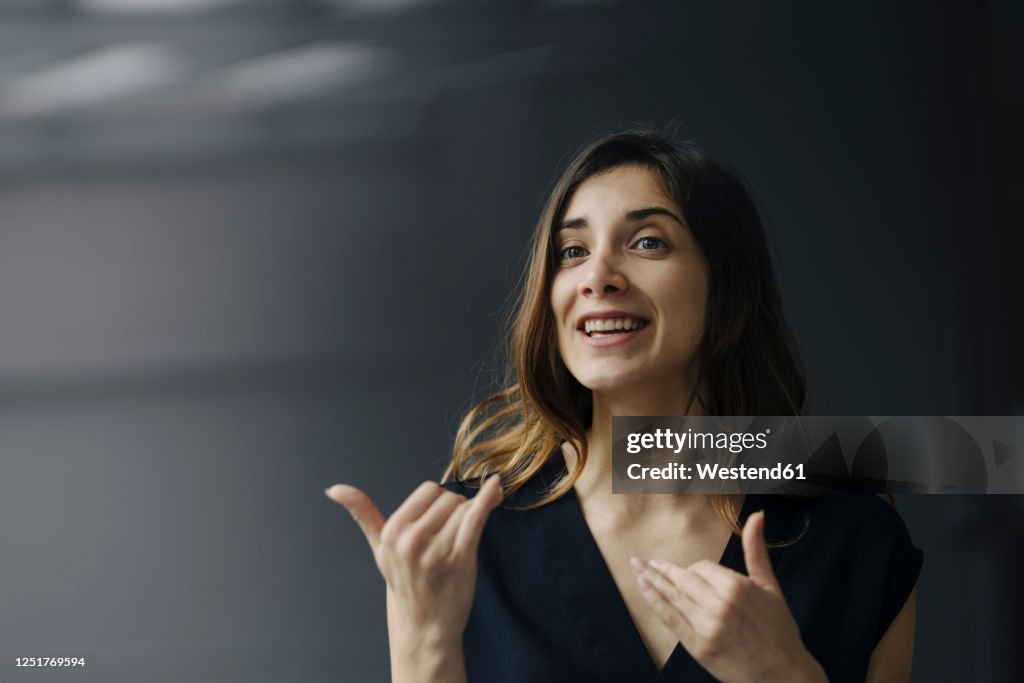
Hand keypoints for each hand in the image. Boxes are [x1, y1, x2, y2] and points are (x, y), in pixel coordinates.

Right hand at [325, 476, 502, 651]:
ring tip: (458, 543)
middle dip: (455, 510)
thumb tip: (333, 489)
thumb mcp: (380, 548)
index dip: (438, 503)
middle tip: (448, 537)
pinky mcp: (459, 559)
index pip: (428, 490)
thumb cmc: (405, 583)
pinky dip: (488, 499)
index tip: (438, 521)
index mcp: (392, 532)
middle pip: (449, 498)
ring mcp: (436, 550)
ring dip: (470, 519)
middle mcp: (411, 540)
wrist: (425, 625)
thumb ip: (362, 513)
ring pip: (465, 508)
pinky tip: (495, 487)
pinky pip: (477, 517)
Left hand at [631, 511, 826, 682]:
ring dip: (650, 580)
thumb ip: (756, 550)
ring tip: (636, 568)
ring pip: (672, 596)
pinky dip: (654, 602)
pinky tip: (643, 589)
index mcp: (737, 587)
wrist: (783, 675)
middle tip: (643, 561)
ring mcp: (706, 627)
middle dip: (662, 569)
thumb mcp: (770, 586)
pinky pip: (670, 619)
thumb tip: (757, 515)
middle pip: (682, 580)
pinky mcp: (698, 648)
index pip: (702, 567)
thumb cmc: (779, 630)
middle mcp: (719, 605)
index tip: (694, 572)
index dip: (696, 569)